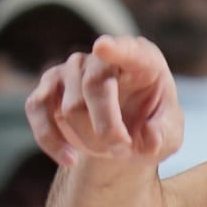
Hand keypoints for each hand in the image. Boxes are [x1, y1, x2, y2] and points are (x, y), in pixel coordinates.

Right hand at [25, 35, 183, 168]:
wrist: (124, 135)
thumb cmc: (151, 126)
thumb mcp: (169, 135)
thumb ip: (164, 136)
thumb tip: (150, 140)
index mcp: (142, 59)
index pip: (130, 50)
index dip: (116, 49)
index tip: (103, 47)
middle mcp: (102, 58)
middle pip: (94, 87)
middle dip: (107, 128)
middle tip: (123, 150)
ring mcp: (72, 70)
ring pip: (70, 107)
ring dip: (89, 140)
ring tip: (109, 148)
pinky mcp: (47, 87)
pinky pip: (37, 110)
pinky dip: (51, 141)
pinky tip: (70, 159)